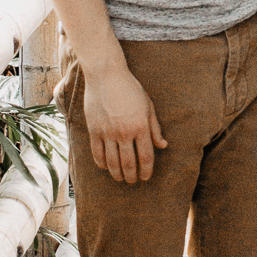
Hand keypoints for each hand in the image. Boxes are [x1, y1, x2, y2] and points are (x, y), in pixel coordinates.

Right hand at [82, 61, 166, 182]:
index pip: (145, 157)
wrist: (106, 75)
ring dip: (117, 174)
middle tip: (133, 181)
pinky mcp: (94, 130)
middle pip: (129, 163)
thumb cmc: (130, 88)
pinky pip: (97, 153)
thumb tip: (163, 146)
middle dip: (132, 176)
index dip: (146, 171)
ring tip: (120, 178)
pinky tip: (106, 167)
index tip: (146, 177)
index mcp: (141, 126)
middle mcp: (124, 132)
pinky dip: (102, 164)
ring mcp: (107, 132)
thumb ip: (155, 128)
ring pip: (112, 162)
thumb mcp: (148, 106)